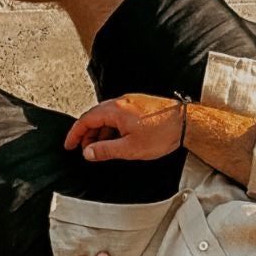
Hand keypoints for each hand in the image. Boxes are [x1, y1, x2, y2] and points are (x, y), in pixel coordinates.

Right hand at [64, 92, 185, 162]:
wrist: (186, 123)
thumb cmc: (163, 133)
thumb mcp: (130, 148)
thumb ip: (105, 150)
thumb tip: (88, 152)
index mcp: (115, 110)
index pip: (86, 120)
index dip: (75, 134)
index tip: (69, 144)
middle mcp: (121, 102)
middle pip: (94, 116)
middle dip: (86, 134)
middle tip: (83, 149)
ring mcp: (131, 102)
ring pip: (107, 116)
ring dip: (99, 132)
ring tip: (100, 148)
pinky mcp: (139, 105)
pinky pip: (118, 116)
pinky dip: (111, 128)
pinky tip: (116, 140)